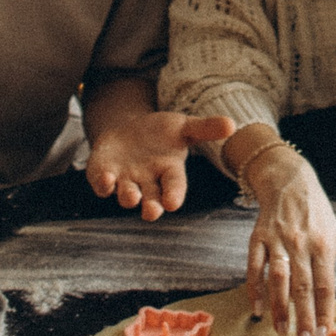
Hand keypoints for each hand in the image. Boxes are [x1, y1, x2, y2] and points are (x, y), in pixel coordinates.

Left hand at [85, 110, 234, 220]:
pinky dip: (103, 184)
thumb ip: (205, 128)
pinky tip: (106, 179)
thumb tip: (232, 124)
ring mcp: (125, 180)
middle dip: (151, 207)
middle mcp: (148, 182)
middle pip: (151, 200)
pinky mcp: (105, 174)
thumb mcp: (183, 126)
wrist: (129, 130)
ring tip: (131, 196)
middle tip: (151, 212)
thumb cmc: (161, 133)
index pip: (174, 186)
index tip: (173, 203)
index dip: (174, 195)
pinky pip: (102, 184)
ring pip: (127, 195)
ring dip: (128, 196)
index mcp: (169, 172)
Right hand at [244, 146, 335, 335]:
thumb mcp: (330, 232)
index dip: (323, 311)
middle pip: (303, 287)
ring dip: (280, 309)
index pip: (325, 284)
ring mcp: (277, 241)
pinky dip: (255, 289)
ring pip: (278, 280)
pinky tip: (257, 309)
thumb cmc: (314, 211)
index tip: (323, 333)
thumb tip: (324, 298)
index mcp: (323, 244)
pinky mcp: (258, 238)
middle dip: (304, 318)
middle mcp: (300, 244)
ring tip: (283, 332)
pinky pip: (255, 268)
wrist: (288, 180)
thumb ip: (327, 262)